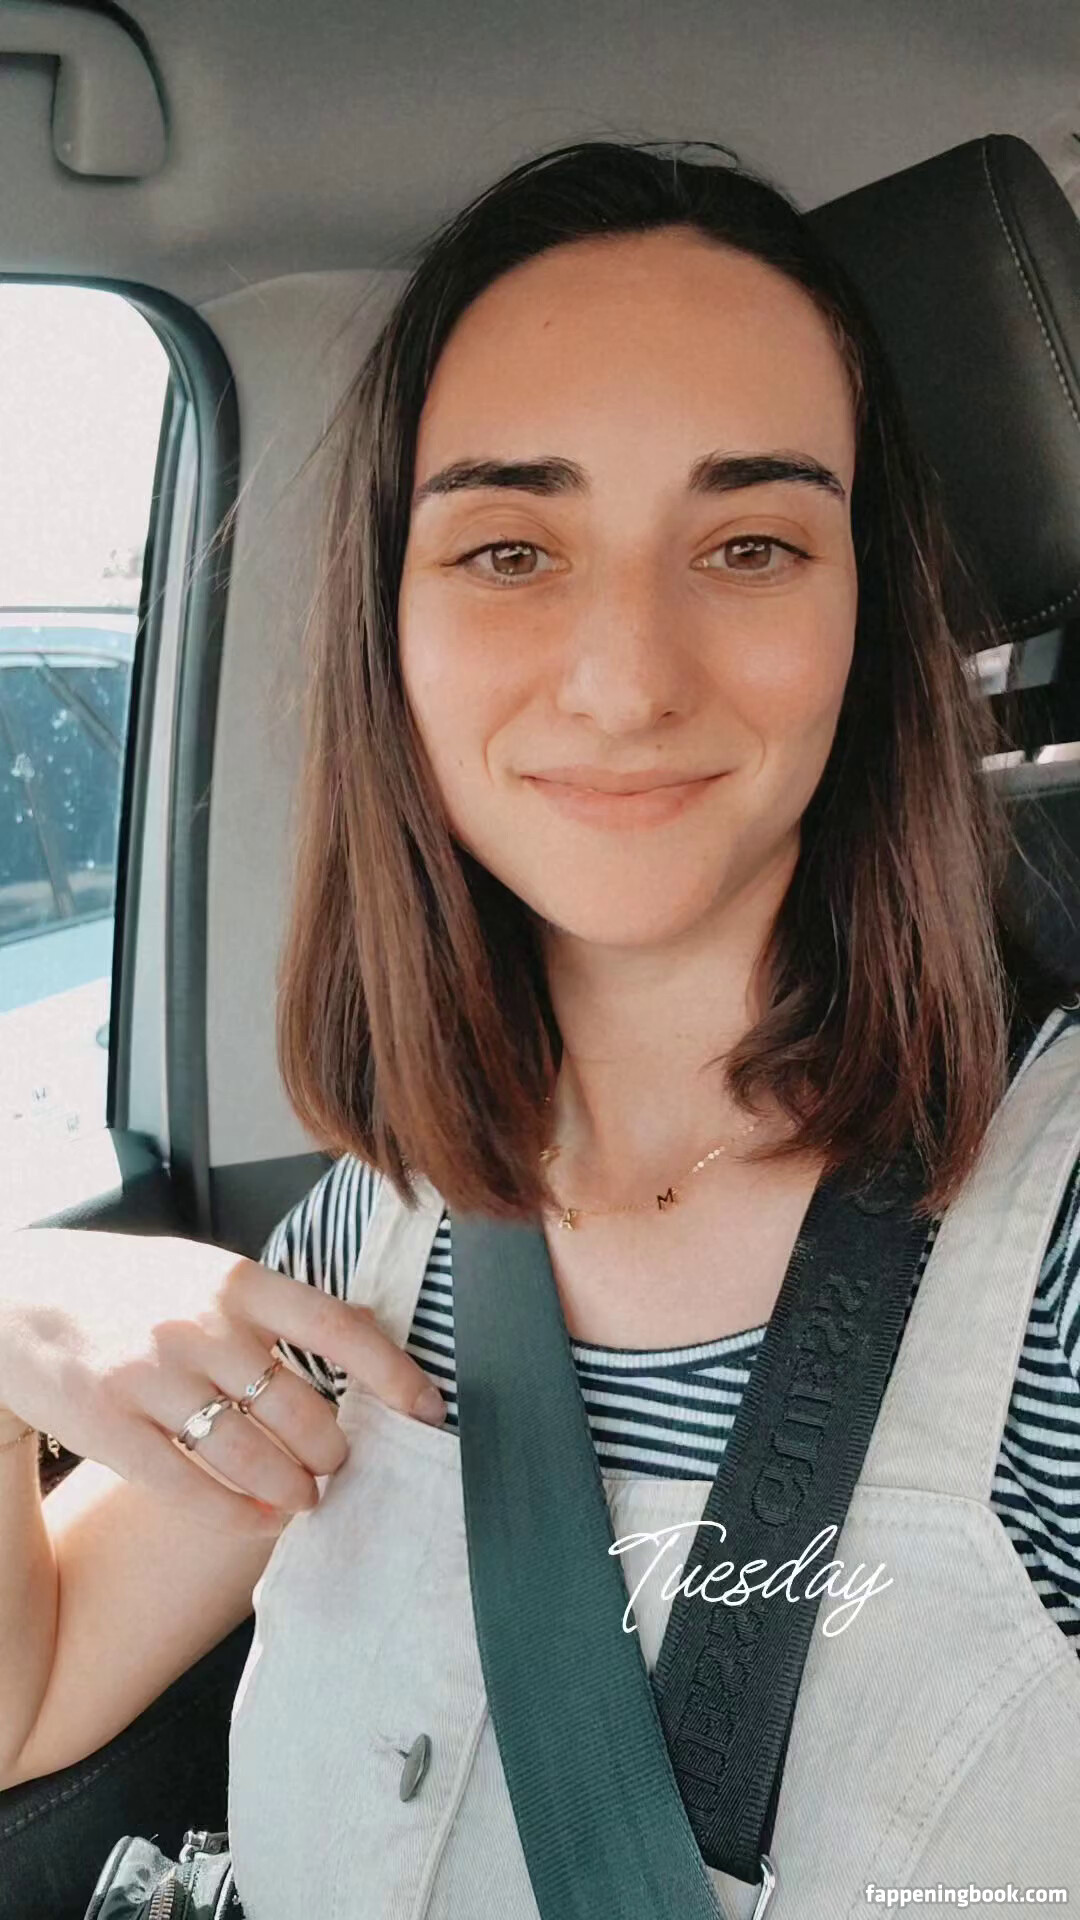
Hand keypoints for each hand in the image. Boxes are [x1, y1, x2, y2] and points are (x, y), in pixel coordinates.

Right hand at [0, 1227, 445, 1534]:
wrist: (15, 1298)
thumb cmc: (122, 1286)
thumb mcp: (202, 1268)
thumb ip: (274, 1303)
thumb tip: (363, 1331)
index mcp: (234, 1279)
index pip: (337, 1326)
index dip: (393, 1372)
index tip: (428, 1407)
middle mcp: (199, 1324)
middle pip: (302, 1410)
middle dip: (333, 1453)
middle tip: (337, 1466)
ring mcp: (151, 1377)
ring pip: (253, 1458)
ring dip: (293, 1491)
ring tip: (303, 1499)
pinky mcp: (110, 1427)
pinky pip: (191, 1491)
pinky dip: (237, 1515)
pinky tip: (256, 1518)